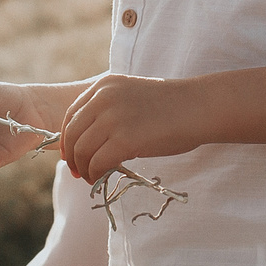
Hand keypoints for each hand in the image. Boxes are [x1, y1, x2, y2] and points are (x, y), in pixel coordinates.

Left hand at [58, 74, 208, 183]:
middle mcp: (103, 98)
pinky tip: (102, 179)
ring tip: (92, 178)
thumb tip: (89, 140)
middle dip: (72, 158)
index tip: (71, 156)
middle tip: (78, 173)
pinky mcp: (124, 139)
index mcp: (104, 86)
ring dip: (84, 169)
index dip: (67, 139)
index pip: (71, 115)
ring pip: (82, 151)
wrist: (198, 107)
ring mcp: (113, 118)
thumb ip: (109, 109)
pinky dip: (96, 175)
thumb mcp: (132, 96)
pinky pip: (98, 163)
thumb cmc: (171, 105)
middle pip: (73, 135)